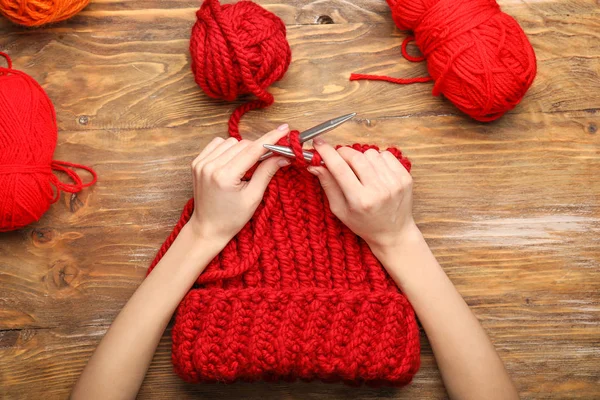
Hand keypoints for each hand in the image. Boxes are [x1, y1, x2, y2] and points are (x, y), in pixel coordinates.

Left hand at [188, 124, 290, 245]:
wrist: (208, 228)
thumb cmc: (231, 218)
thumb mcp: (253, 197)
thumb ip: (266, 172)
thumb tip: (283, 156)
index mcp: (225, 176)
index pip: (253, 149)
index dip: (270, 138)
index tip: (283, 129)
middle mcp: (210, 166)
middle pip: (242, 144)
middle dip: (257, 149)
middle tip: (267, 159)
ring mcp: (201, 163)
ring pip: (230, 141)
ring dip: (242, 149)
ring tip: (245, 167)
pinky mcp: (196, 162)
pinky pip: (217, 144)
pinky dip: (228, 149)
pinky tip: (232, 161)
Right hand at [308, 137, 417, 252]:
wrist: (393, 233)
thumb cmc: (364, 224)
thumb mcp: (340, 210)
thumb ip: (328, 184)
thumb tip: (315, 164)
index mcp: (360, 201)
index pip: (340, 168)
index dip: (327, 153)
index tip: (318, 144)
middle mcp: (379, 191)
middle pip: (355, 157)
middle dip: (342, 153)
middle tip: (338, 158)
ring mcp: (395, 183)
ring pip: (371, 153)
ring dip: (361, 158)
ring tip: (361, 172)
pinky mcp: (405, 177)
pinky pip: (386, 155)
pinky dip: (377, 159)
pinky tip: (375, 172)